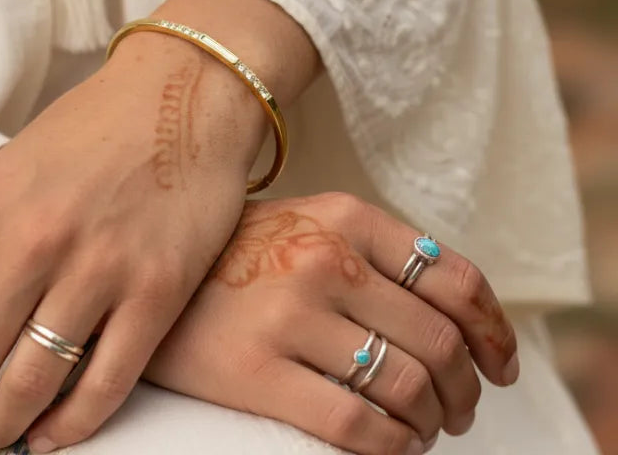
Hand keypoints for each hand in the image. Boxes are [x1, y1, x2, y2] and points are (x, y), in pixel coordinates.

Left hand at [0, 30, 267, 452]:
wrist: (183, 94)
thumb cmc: (95, 127)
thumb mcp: (12, 166)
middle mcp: (35, 237)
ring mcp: (100, 265)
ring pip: (31, 383)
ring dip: (2, 427)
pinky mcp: (158, 288)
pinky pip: (105, 382)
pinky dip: (71, 425)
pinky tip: (53, 434)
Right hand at [145, 193, 518, 454]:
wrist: (149, 275)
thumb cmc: (241, 254)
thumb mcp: (309, 222)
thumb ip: (376, 251)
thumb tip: (461, 312)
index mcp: (343, 217)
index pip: (452, 276)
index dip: (493, 329)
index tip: (501, 363)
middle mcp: (323, 258)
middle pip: (438, 340)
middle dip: (468, 389)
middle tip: (463, 410)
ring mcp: (289, 313)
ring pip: (405, 387)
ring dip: (433, 421)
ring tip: (425, 428)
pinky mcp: (256, 370)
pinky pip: (356, 425)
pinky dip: (392, 446)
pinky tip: (391, 444)